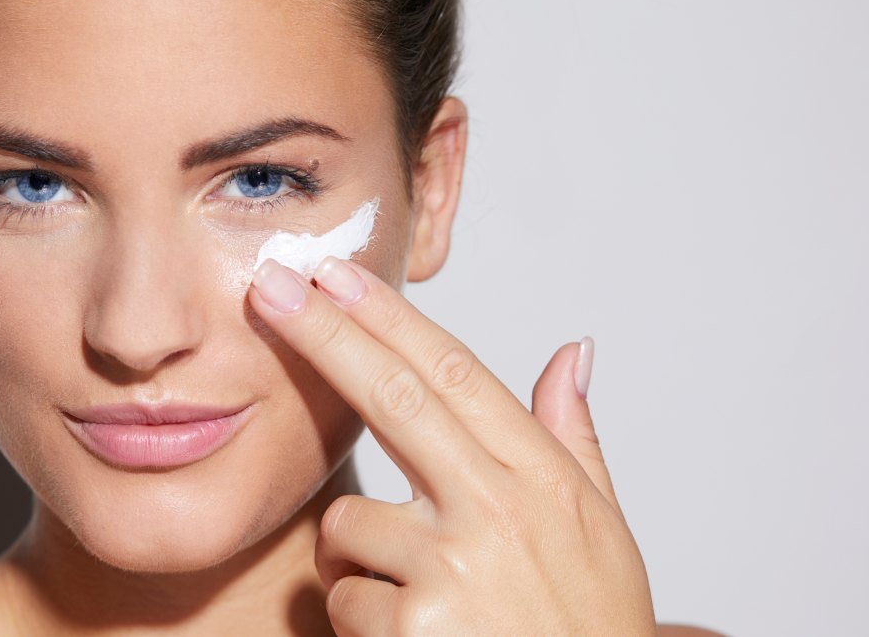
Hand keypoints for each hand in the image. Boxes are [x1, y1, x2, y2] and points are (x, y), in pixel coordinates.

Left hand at [247, 256, 656, 635]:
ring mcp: (454, 570)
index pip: (454, 373)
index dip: (389, 319)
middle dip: (326, 333)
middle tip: (273, 285)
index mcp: (543, 480)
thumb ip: (577, 439)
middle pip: (395, 397)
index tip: (337, 276)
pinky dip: (361, 614)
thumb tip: (571, 353)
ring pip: (348, 521)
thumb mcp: (605, 531)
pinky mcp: (414, 628)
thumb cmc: (589, 629)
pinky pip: (343, 596)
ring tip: (415, 596)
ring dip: (355, 554)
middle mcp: (498, 512)